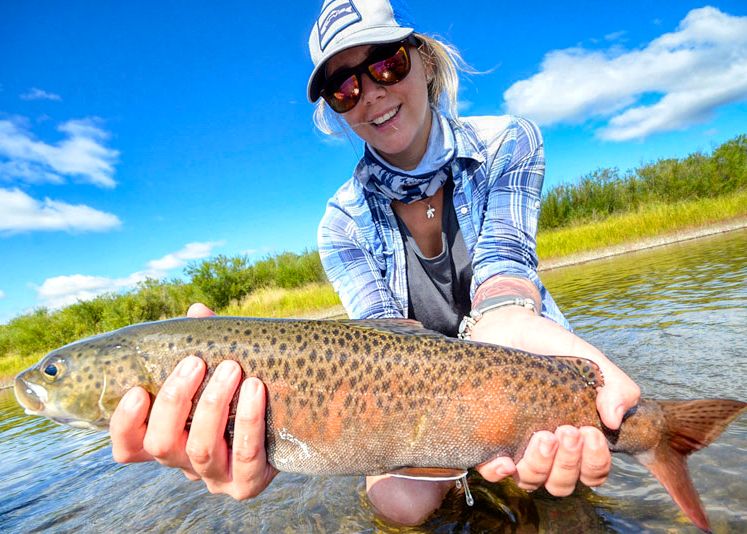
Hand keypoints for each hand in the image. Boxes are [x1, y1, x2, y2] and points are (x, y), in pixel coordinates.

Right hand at [110, 303, 276, 498]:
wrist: (293, 420)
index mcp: (169, 439)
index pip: (128, 447)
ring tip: (232, 369)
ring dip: (213, 405)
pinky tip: (255, 390)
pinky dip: (249, 420)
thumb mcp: (219, 367)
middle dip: (175, 400)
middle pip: (161, 444)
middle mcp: (184, 464)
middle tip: (195, 362)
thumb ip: (205, 343)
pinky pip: (246, 455)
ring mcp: (216, 478)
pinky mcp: (247, 484)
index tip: (137, 391)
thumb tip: (197, 311)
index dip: (125, 425)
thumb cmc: (243, 390)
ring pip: (201, 449)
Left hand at [470, 306, 639, 495]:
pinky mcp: (486, 439)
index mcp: (575, 438)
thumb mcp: (590, 361)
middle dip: (569, 462)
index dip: (595, 462)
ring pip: (531, 481)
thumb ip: (615, 386)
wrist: (509, 328)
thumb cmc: (553, 347)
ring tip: (542, 436)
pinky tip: (505, 461)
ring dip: (540, 466)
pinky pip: (490, 472)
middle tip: (565, 430)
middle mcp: (547, 450)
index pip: (592, 472)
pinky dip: (499, 473)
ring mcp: (516, 446)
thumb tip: (614, 421)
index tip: (590, 432)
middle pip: (562, 483)